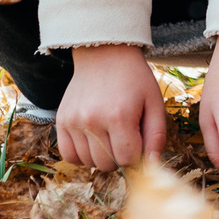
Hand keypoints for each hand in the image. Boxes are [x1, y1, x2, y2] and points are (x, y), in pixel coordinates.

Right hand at [56, 45, 166, 170]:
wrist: (105, 54)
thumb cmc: (134, 79)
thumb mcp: (154, 102)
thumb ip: (156, 135)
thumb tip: (150, 164)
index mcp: (120, 116)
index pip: (127, 160)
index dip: (137, 154)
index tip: (139, 141)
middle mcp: (93, 121)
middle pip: (107, 164)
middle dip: (120, 157)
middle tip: (125, 137)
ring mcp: (74, 122)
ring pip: (88, 162)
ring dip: (101, 156)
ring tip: (109, 135)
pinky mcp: (61, 121)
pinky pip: (68, 155)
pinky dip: (81, 155)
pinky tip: (92, 141)